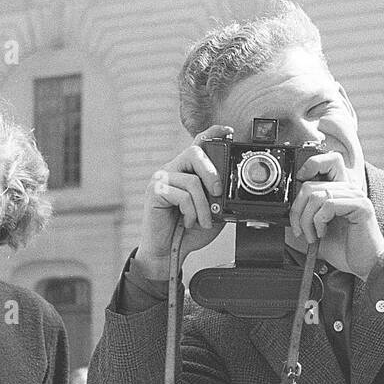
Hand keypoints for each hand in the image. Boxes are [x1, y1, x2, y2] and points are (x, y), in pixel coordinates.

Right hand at [136, 124, 233, 276]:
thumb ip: (218, 197)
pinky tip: (188, 221)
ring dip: (203, 205)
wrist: (168, 252)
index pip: (198, 144)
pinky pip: (181, 194)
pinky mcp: (155, 190)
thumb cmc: (188, 231)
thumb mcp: (212, 211)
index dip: (212, 133)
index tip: (228, 131)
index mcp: (187, 171)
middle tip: (218, 192)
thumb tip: (229, 188)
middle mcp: (173, 170)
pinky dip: (190, 212)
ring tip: (203, 221)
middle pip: (195, 153)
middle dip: (212, 173)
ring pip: (191, 180)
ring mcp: (162, 178)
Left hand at [288, 150, 383, 279]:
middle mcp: (348, 189)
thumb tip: (286, 209)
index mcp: (339, 191)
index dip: (305, 171)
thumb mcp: (316, 231)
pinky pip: (329, 205)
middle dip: (297, 211)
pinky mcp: (361, 205)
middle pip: (309, 185)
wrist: (363, 265)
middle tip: (300, 230)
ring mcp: (355, 196)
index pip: (322, 163)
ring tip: (313, 236)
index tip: (297, 200)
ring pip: (316, 196)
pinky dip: (319, 222)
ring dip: (307, 220)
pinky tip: (323, 233)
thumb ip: (305, 216)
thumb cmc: (344, 249)